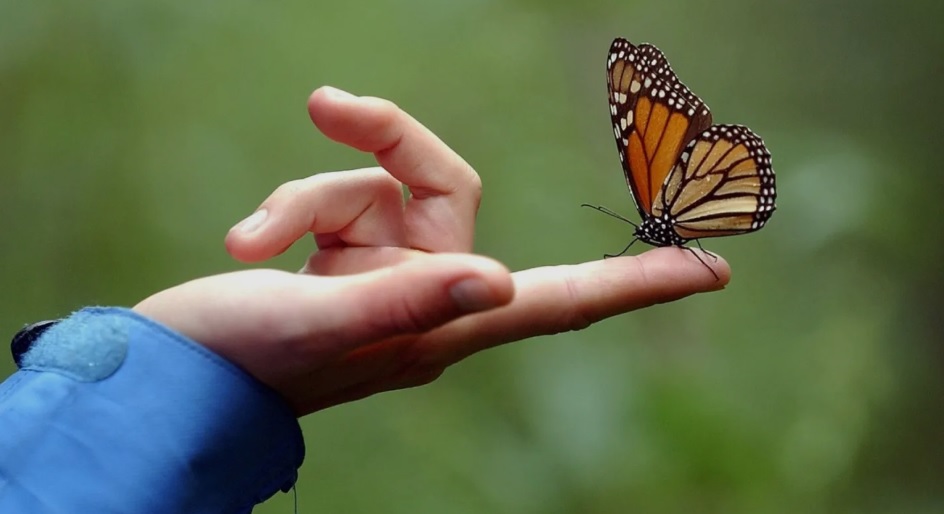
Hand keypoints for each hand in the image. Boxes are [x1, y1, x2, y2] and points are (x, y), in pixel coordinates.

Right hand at [134, 86, 728, 415]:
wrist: (176, 370)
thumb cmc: (242, 362)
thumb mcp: (317, 327)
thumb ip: (407, 301)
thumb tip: (501, 282)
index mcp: (442, 325)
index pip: (562, 298)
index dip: (637, 283)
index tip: (712, 270)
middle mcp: (425, 293)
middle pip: (446, 182)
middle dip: (385, 138)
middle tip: (327, 101)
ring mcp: (383, 271)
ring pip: (372, 183)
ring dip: (301, 198)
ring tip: (246, 244)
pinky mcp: (339, 252)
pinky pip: (329, 196)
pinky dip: (282, 209)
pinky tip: (242, 244)